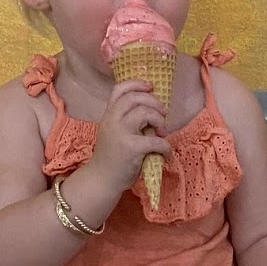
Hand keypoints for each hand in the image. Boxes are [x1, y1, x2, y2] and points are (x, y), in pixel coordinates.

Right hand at [89, 79, 171, 196]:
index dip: (136, 84)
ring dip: (160, 120)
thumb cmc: (110, 158)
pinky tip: (165, 152)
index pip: (119, 90)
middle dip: (154, 102)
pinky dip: (165, 145)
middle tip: (163, 113)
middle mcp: (112, 120)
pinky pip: (156, 140)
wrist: (101, 181)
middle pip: (135, 98)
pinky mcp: (132, 147)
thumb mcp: (112, 132)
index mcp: (108, 115)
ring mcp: (121, 133)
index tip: (150, 86)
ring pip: (145, 113)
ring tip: (162, 132)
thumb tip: (151, 111)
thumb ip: (124, 120)